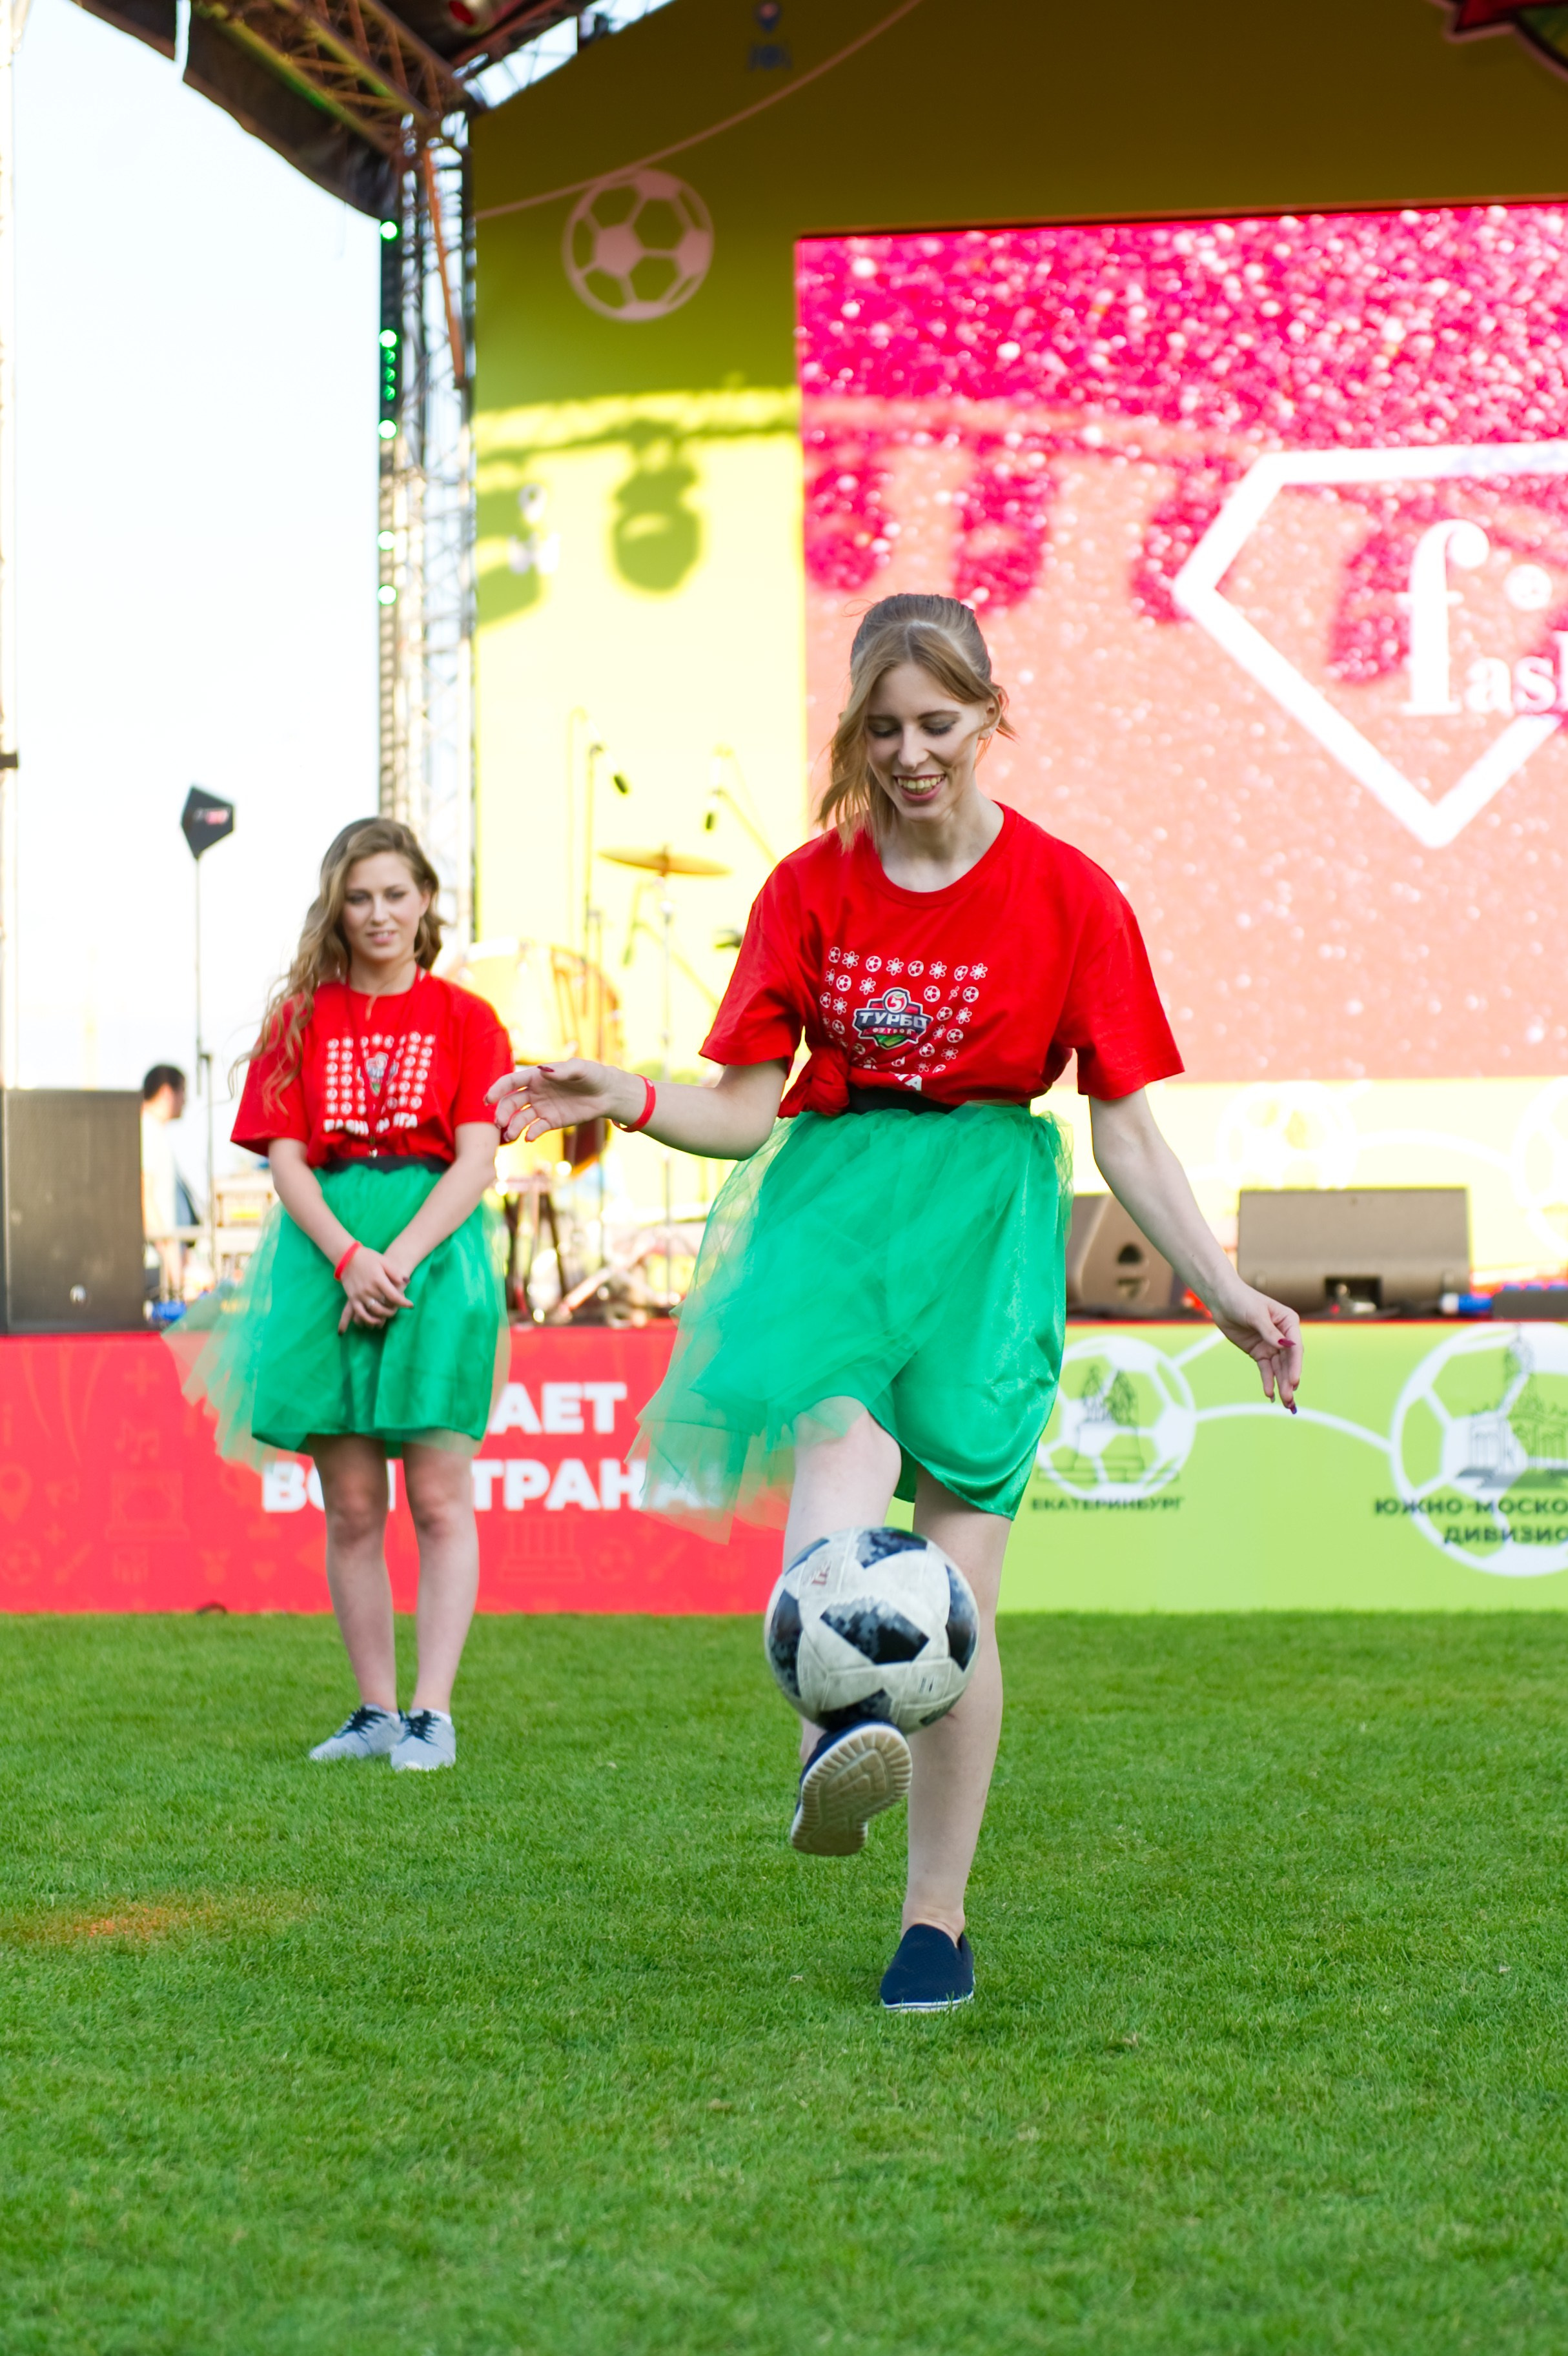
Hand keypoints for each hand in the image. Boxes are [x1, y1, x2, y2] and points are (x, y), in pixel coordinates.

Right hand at [337, 1245, 411, 1334]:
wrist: (347, 1257)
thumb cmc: (368, 1258)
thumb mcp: (383, 1261)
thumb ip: (395, 1272)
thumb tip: (406, 1282)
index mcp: (378, 1279)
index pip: (394, 1296)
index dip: (404, 1303)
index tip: (410, 1305)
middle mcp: (369, 1289)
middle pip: (385, 1306)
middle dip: (395, 1309)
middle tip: (398, 1308)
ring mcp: (359, 1295)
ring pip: (374, 1312)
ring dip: (384, 1316)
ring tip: (389, 1314)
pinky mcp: (352, 1298)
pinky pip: (360, 1313)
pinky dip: (368, 1320)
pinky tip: (375, 1321)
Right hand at [486, 1058, 639, 1145]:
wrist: (607, 1094)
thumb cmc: (593, 1075)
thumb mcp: (581, 1069)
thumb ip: (563, 1071)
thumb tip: (544, 1071)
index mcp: (537, 1076)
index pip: (512, 1082)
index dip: (498, 1089)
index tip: (488, 1099)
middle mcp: (535, 1092)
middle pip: (512, 1103)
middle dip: (503, 1112)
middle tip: (499, 1123)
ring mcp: (542, 1108)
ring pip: (520, 1118)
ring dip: (513, 1126)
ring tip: (510, 1135)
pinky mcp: (551, 1121)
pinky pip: (536, 1128)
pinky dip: (530, 1133)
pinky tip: (529, 1137)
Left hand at [1209, 1282, 1301, 1410]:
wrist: (1221, 1299)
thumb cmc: (1241, 1300)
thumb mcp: (1256, 1314)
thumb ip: (1269, 1332)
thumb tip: (1284, 1346)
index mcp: (1288, 1322)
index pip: (1295, 1348)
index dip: (1295, 1366)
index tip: (1294, 1381)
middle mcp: (1283, 1336)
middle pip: (1289, 1361)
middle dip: (1289, 1380)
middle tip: (1290, 1399)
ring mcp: (1271, 1345)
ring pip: (1279, 1368)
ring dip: (1282, 1384)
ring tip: (1285, 1402)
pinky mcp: (1259, 1352)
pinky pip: (1266, 1369)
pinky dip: (1268, 1381)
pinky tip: (1270, 1394)